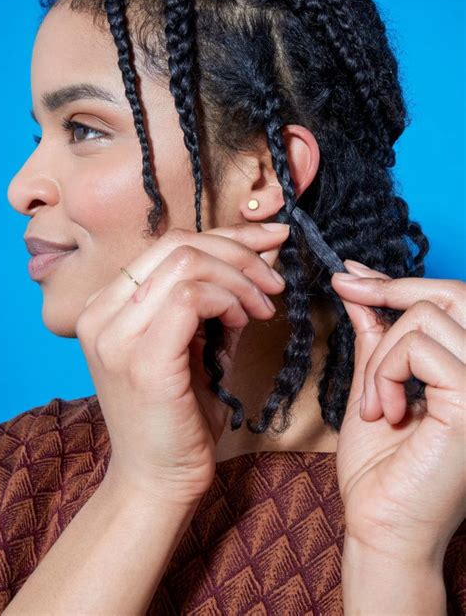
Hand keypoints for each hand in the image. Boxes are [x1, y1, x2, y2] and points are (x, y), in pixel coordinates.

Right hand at [75, 222, 288, 505]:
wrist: (159, 480)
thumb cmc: (182, 414)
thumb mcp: (201, 343)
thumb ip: (221, 298)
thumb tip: (261, 251)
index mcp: (109, 304)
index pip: (170, 244)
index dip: (228, 236)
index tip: (271, 241)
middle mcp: (101, 313)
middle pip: (178, 244)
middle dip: (239, 253)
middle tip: (273, 282)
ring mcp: (114, 335)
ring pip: (186, 263)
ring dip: (238, 279)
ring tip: (260, 310)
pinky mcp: (140, 359)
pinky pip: (188, 298)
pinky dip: (226, 301)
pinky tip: (242, 323)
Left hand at [331, 261, 464, 567]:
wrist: (382, 525)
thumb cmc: (380, 467)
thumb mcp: (374, 384)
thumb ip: (375, 336)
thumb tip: (358, 287)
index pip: (450, 300)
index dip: (395, 281)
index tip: (350, 274)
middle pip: (451, 294)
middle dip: (390, 291)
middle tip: (349, 293)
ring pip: (425, 318)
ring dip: (382, 357)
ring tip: (375, 402)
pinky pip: (419, 348)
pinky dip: (386, 373)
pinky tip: (385, 412)